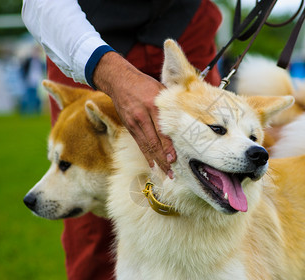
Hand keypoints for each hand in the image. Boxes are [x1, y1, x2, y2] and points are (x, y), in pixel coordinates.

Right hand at [93, 51, 175, 177]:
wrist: (119, 81)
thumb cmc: (144, 84)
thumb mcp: (160, 89)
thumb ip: (170, 104)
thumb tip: (185, 118)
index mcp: (153, 105)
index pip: (162, 131)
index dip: (167, 147)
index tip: (174, 159)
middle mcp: (142, 116)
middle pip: (153, 142)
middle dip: (163, 159)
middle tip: (171, 173)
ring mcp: (134, 123)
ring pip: (146, 146)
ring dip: (156, 161)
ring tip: (164, 173)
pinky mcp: (129, 127)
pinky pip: (140, 144)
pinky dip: (147, 155)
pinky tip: (152, 165)